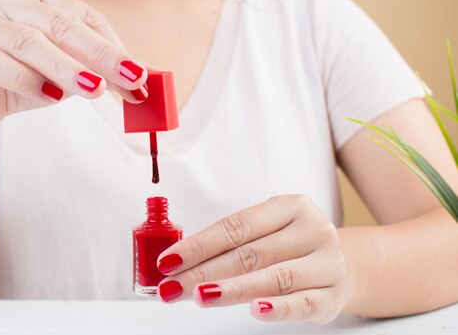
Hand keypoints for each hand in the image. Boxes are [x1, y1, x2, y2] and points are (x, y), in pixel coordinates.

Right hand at [0, 0, 147, 132]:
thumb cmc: (21, 79)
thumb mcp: (66, 74)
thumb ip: (100, 72)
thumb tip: (145, 80)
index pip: (84, 17)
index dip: (114, 47)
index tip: (139, 75)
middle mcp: (8, 1)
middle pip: (60, 25)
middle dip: (99, 54)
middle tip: (128, 78)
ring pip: (29, 42)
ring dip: (66, 67)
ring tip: (93, 89)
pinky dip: (28, 81)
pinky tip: (51, 97)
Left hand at [156, 194, 349, 323]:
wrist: (347, 264)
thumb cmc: (293, 246)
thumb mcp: (270, 230)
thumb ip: (233, 242)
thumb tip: (180, 262)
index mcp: (290, 207)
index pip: (236, 227)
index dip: (199, 244)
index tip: (169, 261)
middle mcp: (311, 230)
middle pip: (249, 254)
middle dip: (204, 272)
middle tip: (172, 287)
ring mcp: (326, 264)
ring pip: (273, 277)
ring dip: (232, 289)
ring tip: (200, 296)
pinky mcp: (332, 296)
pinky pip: (302, 303)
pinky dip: (277, 308)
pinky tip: (254, 310)